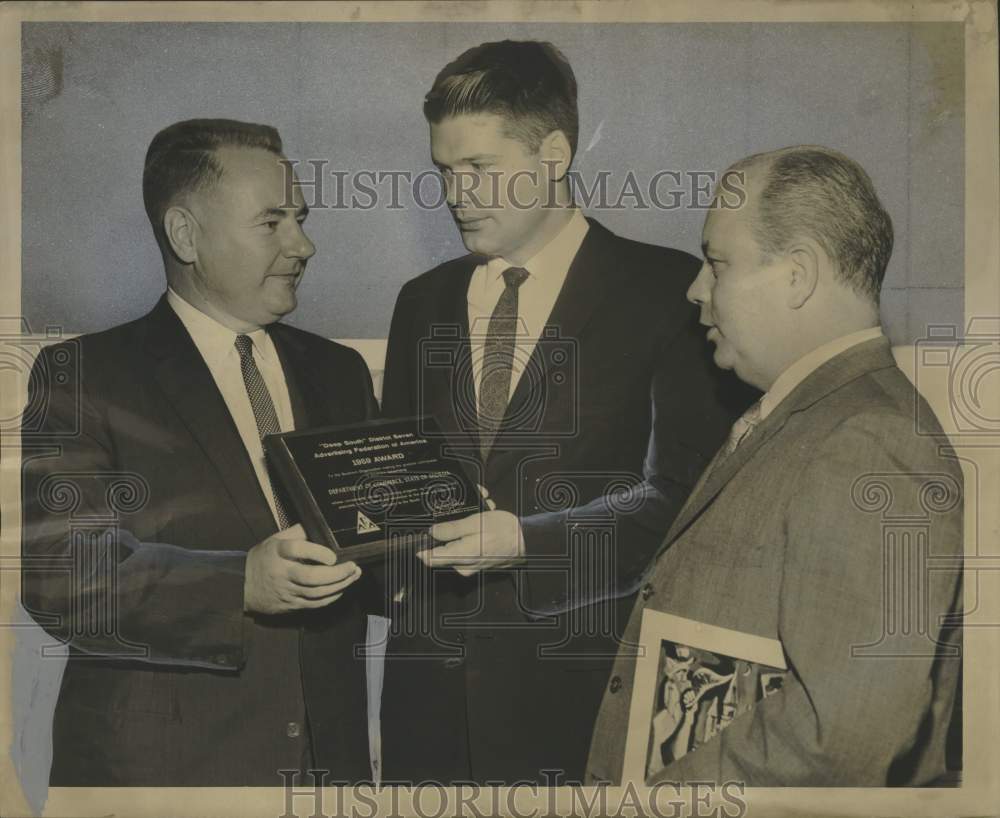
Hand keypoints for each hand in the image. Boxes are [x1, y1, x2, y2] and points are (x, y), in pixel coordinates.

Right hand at [244, 524, 361, 613]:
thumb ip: (297, 532)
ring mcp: (286, 591)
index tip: (332, 555)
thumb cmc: (262, 559)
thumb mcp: (275, 539)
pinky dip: (331, 597)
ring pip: (316, 593)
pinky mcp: (291, 604)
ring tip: (353, 576)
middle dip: (336, 574)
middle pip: (311, 577)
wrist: (241, 586)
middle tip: (352, 567)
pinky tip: (341, 588)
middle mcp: (282, 572)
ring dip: (339, 585)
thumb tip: (320, 525)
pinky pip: (314, 604)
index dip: (317, 552)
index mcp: (277, 552)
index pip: (297, 550)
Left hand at [418, 508, 523, 576]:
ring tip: (481, 508)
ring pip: (458, 544)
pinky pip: (469, 546)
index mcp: (459, 556)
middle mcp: (463, 566)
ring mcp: (471, 566)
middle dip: (451, 526)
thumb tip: (431, 532)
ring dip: (465, 526)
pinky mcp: (479, 562)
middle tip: (462, 510)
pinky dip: (474, 532)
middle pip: (444, 547)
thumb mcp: (475, 523)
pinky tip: (485, 516)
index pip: (429, 559)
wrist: (528, 541)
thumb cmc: (504, 531)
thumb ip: (451, 529)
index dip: (420, 546)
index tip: (415, 534)